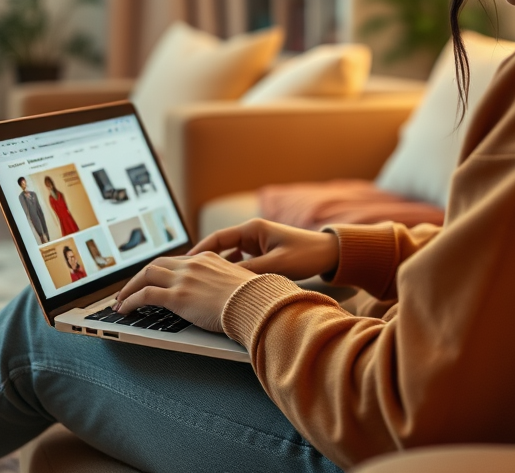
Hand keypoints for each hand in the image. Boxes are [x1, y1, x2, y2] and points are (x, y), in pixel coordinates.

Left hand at [114, 253, 255, 331]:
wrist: (256, 304)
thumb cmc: (254, 299)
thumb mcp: (240, 283)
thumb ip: (226, 284)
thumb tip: (228, 294)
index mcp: (208, 258)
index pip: (177, 261)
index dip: (162, 270)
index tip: (155, 279)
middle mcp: (193, 264)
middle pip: (157, 264)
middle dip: (140, 276)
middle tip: (130, 288)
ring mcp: (183, 279)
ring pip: (145, 275)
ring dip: (129, 288)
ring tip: (121, 300)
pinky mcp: (176, 296)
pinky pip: (143, 295)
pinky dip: (130, 301)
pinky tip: (124, 309)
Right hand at [190, 218, 339, 280]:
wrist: (329, 254)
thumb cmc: (306, 255)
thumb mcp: (276, 265)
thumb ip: (249, 271)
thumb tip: (225, 281)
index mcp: (253, 229)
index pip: (217, 238)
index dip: (200, 252)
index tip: (185, 264)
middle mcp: (252, 233)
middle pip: (220, 247)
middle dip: (205, 261)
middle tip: (188, 277)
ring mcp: (257, 243)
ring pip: (229, 256)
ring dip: (219, 268)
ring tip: (203, 283)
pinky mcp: (263, 253)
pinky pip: (241, 261)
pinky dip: (233, 271)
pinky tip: (226, 284)